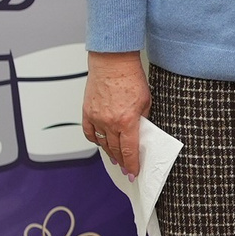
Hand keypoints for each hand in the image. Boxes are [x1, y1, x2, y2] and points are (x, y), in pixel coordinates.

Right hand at [81, 51, 150, 178]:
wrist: (112, 63)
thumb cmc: (130, 78)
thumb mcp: (146, 101)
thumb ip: (143, 119)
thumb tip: (141, 132)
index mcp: (127, 121)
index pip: (129, 150)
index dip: (132, 164)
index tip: (133, 172)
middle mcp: (110, 122)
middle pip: (115, 149)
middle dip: (122, 161)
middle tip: (125, 168)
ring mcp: (96, 118)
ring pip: (102, 143)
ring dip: (109, 152)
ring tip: (115, 159)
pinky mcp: (87, 112)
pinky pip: (89, 132)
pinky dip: (95, 140)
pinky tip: (100, 143)